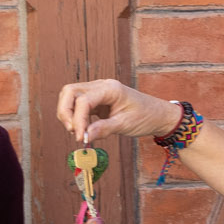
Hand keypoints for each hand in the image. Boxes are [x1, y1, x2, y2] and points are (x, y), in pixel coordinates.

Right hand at [58, 78, 180, 146]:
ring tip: (77, 131)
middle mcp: (101, 85)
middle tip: (72, 132)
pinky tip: (82, 128)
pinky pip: (77, 103)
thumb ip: (103, 129)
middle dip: (66, 112)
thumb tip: (84, 137)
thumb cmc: (145, 117)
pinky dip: (75, 115)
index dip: (78, 120)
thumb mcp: (125, 125)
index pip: (83, 101)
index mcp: (110, 88)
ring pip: (70, 95)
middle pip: (69, 92)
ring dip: (68, 113)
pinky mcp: (96, 99)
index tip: (80, 138)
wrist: (157, 114)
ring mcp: (97, 90)